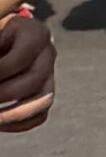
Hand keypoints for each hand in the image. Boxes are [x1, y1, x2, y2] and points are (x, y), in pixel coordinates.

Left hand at [0, 8, 53, 131]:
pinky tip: (0, 123)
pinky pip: (40, 115)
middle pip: (34, 80)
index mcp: (34, 32)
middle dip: (4, 93)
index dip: (0, 70)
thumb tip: (0, 72)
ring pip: (43, 101)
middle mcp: (48, 53)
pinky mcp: (44, 93)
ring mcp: (49, 74)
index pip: (19, 58)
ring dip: (13, 114)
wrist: (1, 41)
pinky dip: (19, 124)